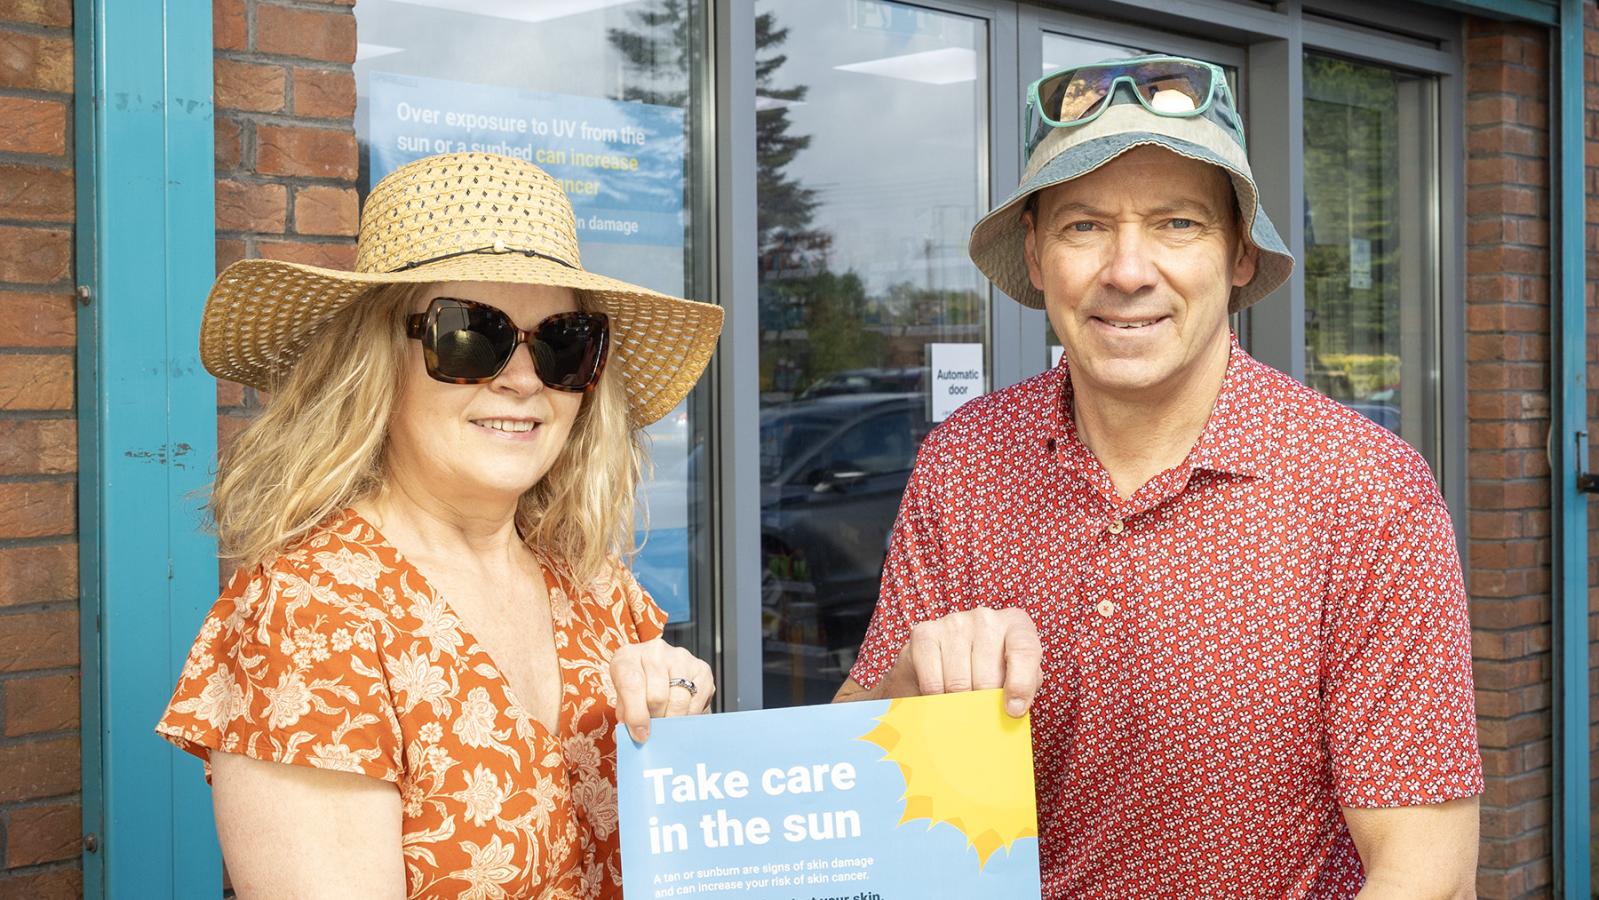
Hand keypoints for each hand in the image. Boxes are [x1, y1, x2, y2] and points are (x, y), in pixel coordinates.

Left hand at [610, 638, 714, 742]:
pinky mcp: (701, 669)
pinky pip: (697, 702)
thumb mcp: (623, 698)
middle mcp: (655, 652)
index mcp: (628, 656)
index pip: (631, 685)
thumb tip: (635, 736)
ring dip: (673, 719)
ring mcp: (680, 657)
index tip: (641, 735)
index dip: (636, 715)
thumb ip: (626, 716)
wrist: (658, 670)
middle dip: (656, 719)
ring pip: (679, 700)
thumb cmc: (638, 685)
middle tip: (655, 728)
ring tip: (667, 721)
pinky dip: (689, 715)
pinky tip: (681, 715)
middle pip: (657, 696)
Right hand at [882, 607, 1042, 716]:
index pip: (1024, 650)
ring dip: (959, 703)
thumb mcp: (1016, 678)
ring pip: (959, 682)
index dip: (1020, 684)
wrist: (943, 660)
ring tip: (960, 703)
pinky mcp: (924, 633)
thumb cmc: (989, 672)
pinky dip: (936, 698)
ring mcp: (954, 622)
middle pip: (988, 677)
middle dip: (983, 704)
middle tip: (980, 713)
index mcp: (1016, 624)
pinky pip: (933, 681)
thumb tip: (1013, 709)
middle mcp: (986, 617)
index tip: (1012, 711)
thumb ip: (1024, 689)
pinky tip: (941, 696)